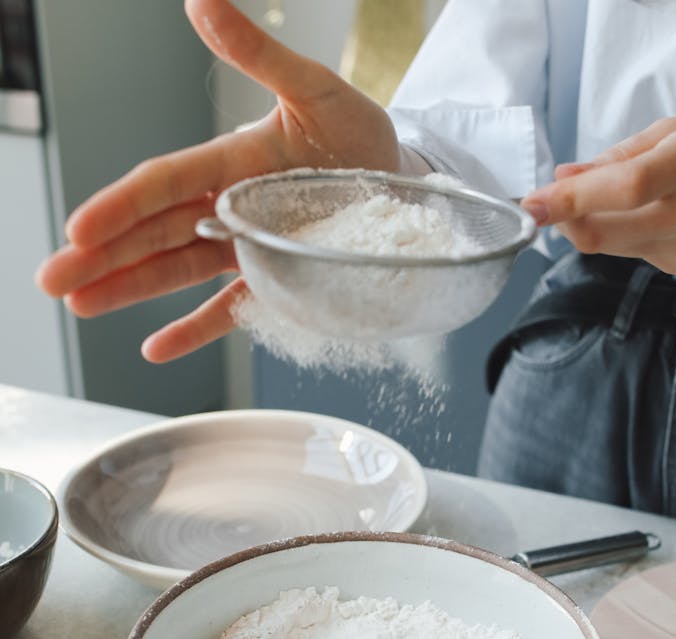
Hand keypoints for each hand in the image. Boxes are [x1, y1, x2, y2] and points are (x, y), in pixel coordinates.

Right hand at [35, 0, 399, 361]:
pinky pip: (229, 310)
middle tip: (53, 278)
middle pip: (154, 235)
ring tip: (81, 305)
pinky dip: (195, 329)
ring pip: (177, 272)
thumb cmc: (358, 134)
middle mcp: (229, 210)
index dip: (120, 208)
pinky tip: (155, 347)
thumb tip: (200, 4)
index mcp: (230, 164)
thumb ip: (258, 55)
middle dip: (102, 258)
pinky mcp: (275, 283)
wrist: (402, 178)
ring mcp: (248, 250)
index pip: (163, 186)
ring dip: (129, 290)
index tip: (81, 229)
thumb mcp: (312, 88)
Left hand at [521, 115, 675, 281]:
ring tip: (616, 201)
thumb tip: (563, 180)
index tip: (533, 204)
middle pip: (606, 233)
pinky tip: (658, 219)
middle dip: (566, 220)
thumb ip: (616, 158)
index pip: (625, 187)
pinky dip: (632, 239)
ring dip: (598, 227)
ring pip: (616, 249)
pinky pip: (641, 258)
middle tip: (548, 204)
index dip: (572, 200)